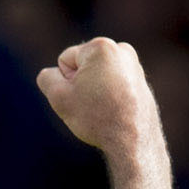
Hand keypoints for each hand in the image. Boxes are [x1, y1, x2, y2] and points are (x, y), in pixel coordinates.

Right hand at [34, 37, 158, 157]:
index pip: (65, 60)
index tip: (82, 98)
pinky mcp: (141, 82)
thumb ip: (47, 78)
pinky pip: (113, 86)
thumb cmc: (97, 118)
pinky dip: (110, 97)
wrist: (134, 142)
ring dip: (95, 91)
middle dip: (82, 84)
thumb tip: (54, 73)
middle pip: (83, 66)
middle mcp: (122, 50)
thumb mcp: (59, 97)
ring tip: (105, 109)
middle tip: (93, 106)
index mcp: (101, 47)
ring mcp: (134, 66)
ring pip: (97, 77)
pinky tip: (115, 112)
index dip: (66, 83)